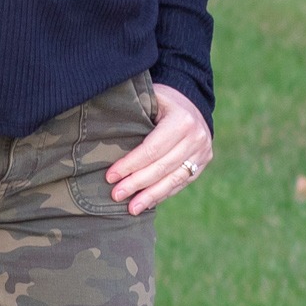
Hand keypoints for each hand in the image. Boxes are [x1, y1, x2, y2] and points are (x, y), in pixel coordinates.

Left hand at [107, 83, 211, 215]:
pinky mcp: (203, 162)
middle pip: (162, 167)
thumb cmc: (162, 100)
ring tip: (131, 209)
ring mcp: (203, 152)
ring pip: (173, 179)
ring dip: (150, 196)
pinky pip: (181, 182)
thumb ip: (134, 113)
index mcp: (182, 120)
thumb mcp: (150, 97)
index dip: (130, 165)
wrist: (192, 101)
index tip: (110, 176)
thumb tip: (102, 132)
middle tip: (116, 195)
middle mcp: (196, 138)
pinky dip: (163, 194)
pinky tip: (147, 203)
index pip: (152, 149)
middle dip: (137, 183)